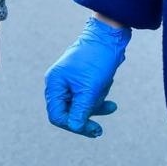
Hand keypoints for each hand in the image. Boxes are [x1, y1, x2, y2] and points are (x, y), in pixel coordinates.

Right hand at [44, 16, 129, 137]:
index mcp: (54, 84)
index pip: (57, 115)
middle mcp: (58, 83)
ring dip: (94, 108)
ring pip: (79, 106)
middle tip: (99, 129)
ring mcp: (69, 81)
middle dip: (85, 118)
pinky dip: (97, 101)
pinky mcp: (80, 79)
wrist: (109, 36)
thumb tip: (74, 127)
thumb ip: (80, 110)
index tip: (91, 128)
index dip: (72, 125)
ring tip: (111, 106)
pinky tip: (111, 104)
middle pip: (67, 112)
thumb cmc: (96, 60)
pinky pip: (86, 97)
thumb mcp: (89, 90)